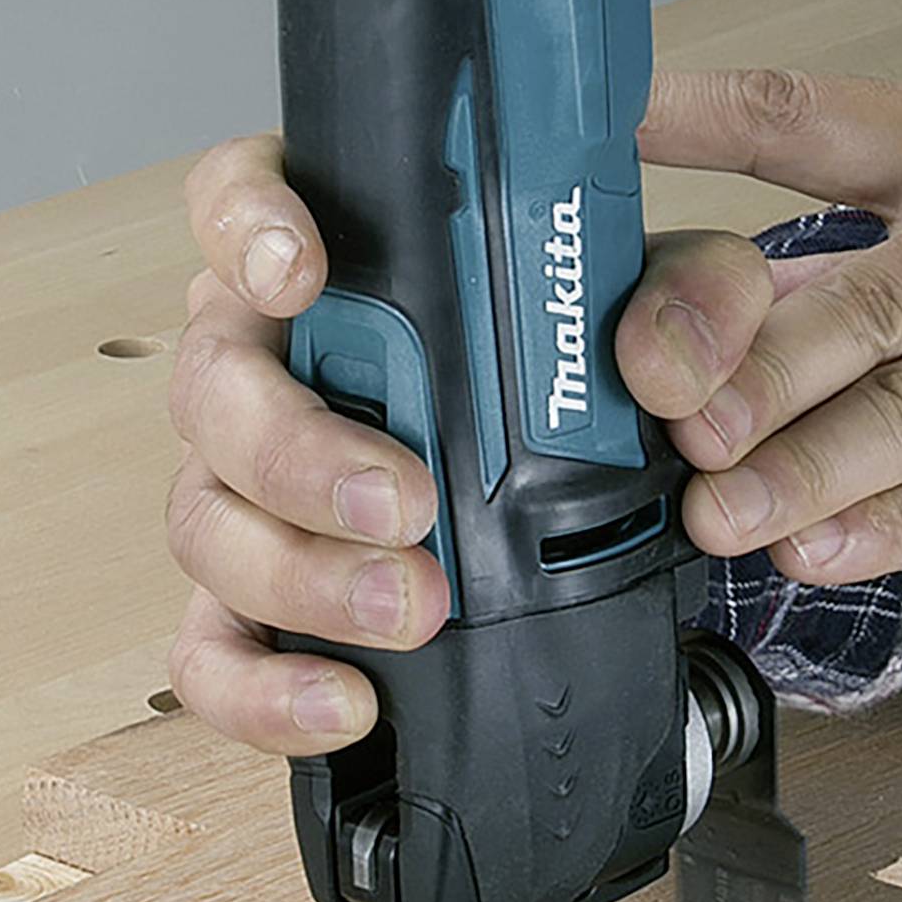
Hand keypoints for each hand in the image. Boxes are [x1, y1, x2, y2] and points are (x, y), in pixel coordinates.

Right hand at [162, 133, 773, 754]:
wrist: (589, 473)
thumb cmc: (585, 363)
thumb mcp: (661, 307)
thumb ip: (693, 297)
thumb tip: (666, 363)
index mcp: (340, 259)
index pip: (241, 199)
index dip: (245, 226)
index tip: (301, 271)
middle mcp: (270, 362)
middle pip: (215, 385)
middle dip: (299, 450)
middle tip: (408, 500)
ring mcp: (249, 486)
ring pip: (208, 519)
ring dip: (302, 573)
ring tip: (414, 605)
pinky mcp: (256, 599)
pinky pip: (217, 651)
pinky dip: (265, 687)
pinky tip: (345, 702)